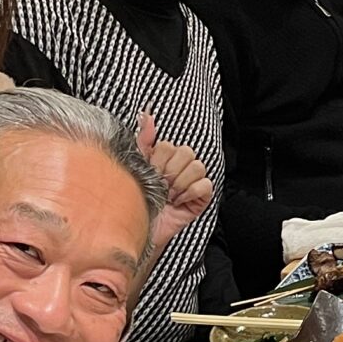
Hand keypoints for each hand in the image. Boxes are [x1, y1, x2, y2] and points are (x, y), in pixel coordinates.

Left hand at [135, 111, 213, 251]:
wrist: (139, 228)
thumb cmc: (137, 200)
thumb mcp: (136, 166)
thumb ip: (142, 140)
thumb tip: (145, 114)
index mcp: (165, 158)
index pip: (169, 145)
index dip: (159, 161)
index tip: (150, 175)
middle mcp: (181, 167)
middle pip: (186, 152)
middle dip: (169, 171)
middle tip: (160, 186)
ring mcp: (193, 182)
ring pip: (197, 166)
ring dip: (180, 182)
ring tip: (169, 195)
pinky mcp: (202, 197)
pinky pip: (206, 184)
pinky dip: (191, 192)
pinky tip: (179, 201)